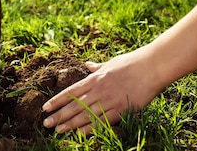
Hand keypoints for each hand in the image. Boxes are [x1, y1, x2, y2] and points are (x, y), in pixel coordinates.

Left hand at [42, 49, 164, 134]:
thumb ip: (97, 68)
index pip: (70, 92)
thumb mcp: (110, 63)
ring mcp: (109, 101)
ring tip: (57, 130)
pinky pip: (102, 122)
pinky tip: (78, 134)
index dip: (57, 100)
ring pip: (85, 115)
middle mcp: (98, 90)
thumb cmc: (132, 63)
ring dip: (69, 124)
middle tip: (46, 123)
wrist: (151, 67)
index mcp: (94, 78)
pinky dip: (89, 128)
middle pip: (74, 105)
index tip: (45, 107)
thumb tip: (87, 64)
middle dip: (59, 115)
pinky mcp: (121, 110)